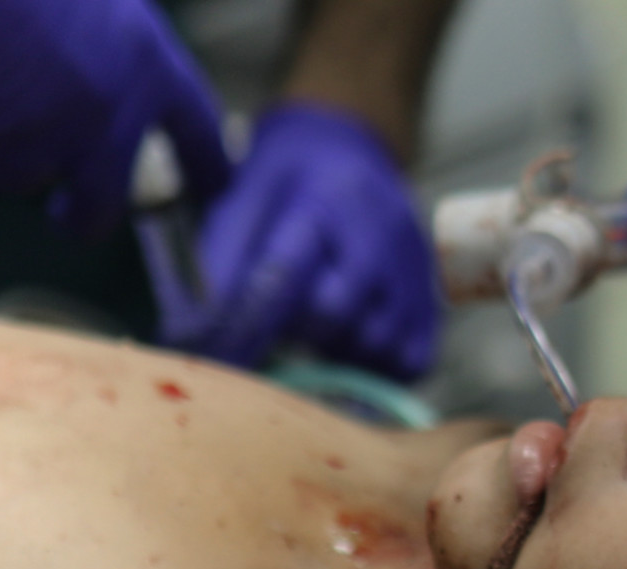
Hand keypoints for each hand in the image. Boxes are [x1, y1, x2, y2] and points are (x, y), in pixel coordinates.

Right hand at [0, 0, 230, 237]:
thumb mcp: (105, 1)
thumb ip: (114, 52)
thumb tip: (105, 96)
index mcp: (151, 71)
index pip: (200, 134)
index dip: (209, 167)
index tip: (213, 191)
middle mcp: (107, 122)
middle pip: (100, 205)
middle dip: (81, 219)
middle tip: (68, 215)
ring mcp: (39, 143)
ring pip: (14, 172)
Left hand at [166, 103, 440, 381]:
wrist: (349, 144)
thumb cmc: (284, 178)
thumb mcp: (240, 196)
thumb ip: (220, 258)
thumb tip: (194, 335)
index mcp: (324, 199)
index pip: (285, 273)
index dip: (250, 322)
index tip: (224, 358)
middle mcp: (379, 232)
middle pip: (336, 314)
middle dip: (299, 331)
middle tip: (283, 322)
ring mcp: (414, 266)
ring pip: (377, 342)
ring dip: (340, 352)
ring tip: (319, 330)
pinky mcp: (432, 293)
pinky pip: (413, 358)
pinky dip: (379, 367)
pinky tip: (352, 345)